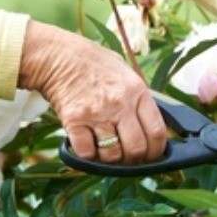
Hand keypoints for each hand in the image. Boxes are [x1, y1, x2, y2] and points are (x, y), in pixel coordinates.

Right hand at [19, 21, 166, 164]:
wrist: (59, 56)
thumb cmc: (94, 64)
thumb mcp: (125, 73)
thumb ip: (139, 99)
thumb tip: (150, 127)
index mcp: (137, 91)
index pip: (157, 132)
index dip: (156, 151)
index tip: (150, 155)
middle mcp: (120, 104)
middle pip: (137, 149)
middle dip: (133, 160)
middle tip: (126, 157)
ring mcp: (97, 113)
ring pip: (112, 156)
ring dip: (110, 159)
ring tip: (105, 149)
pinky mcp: (74, 121)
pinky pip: (87, 153)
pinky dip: (88, 156)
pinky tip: (87, 145)